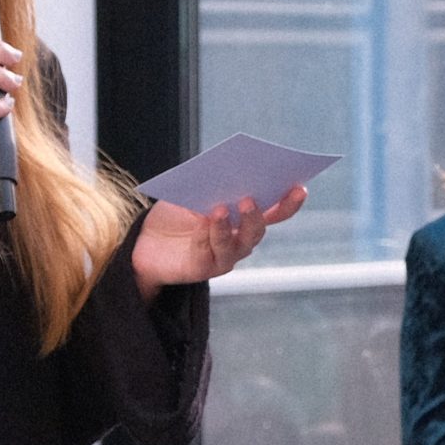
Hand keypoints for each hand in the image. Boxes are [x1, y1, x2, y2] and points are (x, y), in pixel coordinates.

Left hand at [132, 187, 307, 300]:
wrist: (144, 241)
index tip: (300, 187)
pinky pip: (207, 253)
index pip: (274, 213)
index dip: (289, 203)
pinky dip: (204, 236)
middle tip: (250, 198)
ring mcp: (223, 257)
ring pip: (236, 246)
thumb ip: (211, 187)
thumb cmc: (174, 215)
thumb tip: (224, 175)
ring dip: (229, 227)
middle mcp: (240, 241)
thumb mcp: (193, 193)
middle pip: (257, 230)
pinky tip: (200, 222)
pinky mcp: (202, 269)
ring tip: (220, 210)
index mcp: (245, 220)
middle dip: (256, 215)